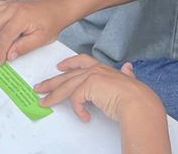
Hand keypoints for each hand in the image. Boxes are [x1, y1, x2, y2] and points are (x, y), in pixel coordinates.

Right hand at [0, 0, 64, 63]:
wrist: (56, 9)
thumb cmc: (51, 24)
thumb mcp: (41, 39)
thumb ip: (24, 47)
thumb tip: (9, 56)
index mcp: (22, 17)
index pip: (5, 35)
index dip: (0, 50)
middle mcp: (12, 8)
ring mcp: (8, 4)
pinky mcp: (7, 3)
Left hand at [35, 55, 162, 123]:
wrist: (138, 102)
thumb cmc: (135, 96)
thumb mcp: (128, 82)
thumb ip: (126, 74)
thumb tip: (128, 68)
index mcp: (104, 68)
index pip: (83, 61)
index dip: (70, 63)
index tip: (59, 66)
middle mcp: (96, 69)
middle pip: (68, 75)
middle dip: (52, 82)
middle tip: (40, 87)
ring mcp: (91, 76)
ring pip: (66, 86)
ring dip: (53, 96)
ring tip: (44, 103)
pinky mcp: (88, 86)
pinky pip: (76, 99)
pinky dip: (78, 110)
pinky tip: (84, 116)